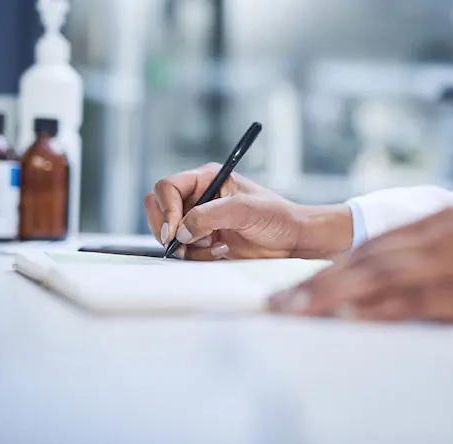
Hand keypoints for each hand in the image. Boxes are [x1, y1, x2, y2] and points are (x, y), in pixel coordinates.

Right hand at [144, 163, 353, 259]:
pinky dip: (197, 255)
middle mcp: (199, 198)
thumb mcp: (244, 210)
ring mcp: (200, 221)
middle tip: (184, 243)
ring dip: (186, 244)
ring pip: (168, 233)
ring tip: (215, 245)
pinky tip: (222, 251)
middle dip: (167, 228)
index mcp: (207, 179)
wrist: (294, 241)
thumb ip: (209, 216)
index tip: (175, 230)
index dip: (166, 208)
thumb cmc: (277, 217)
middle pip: (158, 208)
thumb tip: (180, 231)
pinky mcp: (204, 242)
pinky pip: (184, 250)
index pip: (167, 187)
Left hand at [269, 207, 452, 385]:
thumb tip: (354, 298)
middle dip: (320, 285)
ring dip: (334, 299)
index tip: (294, 291)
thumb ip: (414, 273)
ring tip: (298, 316)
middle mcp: (450, 231)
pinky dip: (376, 314)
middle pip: (370, 259)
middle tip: (281, 307)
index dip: (329, 269)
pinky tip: (347, 323)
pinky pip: (413, 302)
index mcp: (444, 220)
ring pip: (383, 277)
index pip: (373, 246)